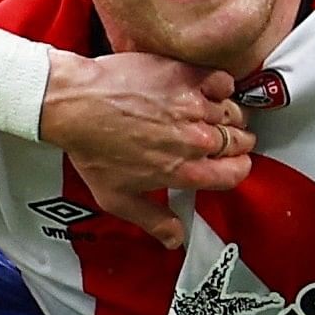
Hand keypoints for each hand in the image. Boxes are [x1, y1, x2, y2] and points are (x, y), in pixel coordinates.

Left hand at [45, 52, 253, 246]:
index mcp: (184, 171)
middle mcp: (194, 139)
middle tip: (224, 138)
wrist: (76, 105)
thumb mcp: (118, 199)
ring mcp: (192, 105)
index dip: (236, 169)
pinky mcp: (185, 76)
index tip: (231, 164)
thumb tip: (175, 238)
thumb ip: (153, 220)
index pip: (234, 174)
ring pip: (232, 112)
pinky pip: (223, 81)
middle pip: (238, 142)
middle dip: (235, 142)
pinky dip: (221, 86)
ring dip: (228, 115)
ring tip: (215, 114)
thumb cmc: (92, 148)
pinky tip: (208, 90)